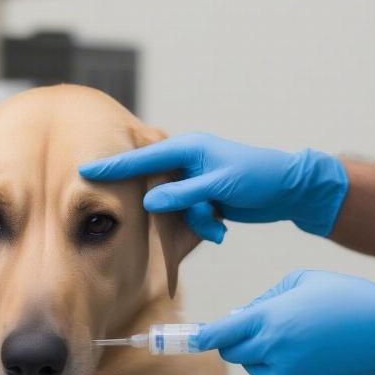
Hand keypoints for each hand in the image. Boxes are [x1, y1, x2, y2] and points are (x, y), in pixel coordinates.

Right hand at [79, 133, 347, 242]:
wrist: (289, 190)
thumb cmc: (259, 177)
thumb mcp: (220, 185)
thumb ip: (183, 193)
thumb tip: (148, 201)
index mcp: (189, 148)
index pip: (142, 159)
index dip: (113, 166)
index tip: (85, 170)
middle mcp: (188, 162)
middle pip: (158, 187)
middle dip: (172, 206)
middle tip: (190, 209)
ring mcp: (194, 180)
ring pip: (174, 206)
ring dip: (194, 219)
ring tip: (216, 222)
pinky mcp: (202, 197)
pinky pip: (188, 214)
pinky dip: (202, 223)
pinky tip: (219, 226)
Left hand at [198, 270, 374, 374]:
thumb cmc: (345, 297)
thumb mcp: (301, 282)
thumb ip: (264, 300)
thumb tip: (239, 318)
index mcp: (270, 319)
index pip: (221, 333)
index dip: (200, 337)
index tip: (186, 339)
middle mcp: (273, 349)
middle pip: (231, 352)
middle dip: (235, 340)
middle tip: (255, 326)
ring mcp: (286, 373)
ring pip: (251, 366)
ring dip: (258, 353)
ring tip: (292, 337)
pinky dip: (275, 369)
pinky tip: (302, 354)